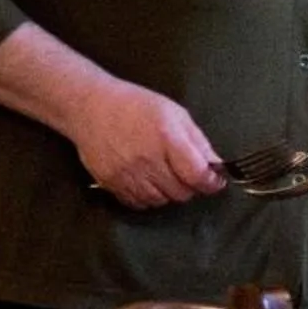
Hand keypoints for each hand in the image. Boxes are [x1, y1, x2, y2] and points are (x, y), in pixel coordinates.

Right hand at [71, 81, 223, 207]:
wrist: (90, 107)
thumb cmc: (136, 105)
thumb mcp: (175, 114)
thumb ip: (198, 141)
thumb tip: (217, 165)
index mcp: (167, 139)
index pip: (196, 175)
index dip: (211, 182)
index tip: (214, 180)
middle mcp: (147, 160)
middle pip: (181, 193)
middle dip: (190, 186)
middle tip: (187, 174)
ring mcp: (126, 174)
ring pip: (161, 201)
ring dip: (169, 193)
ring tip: (165, 175)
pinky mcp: (110, 183)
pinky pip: (138, 203)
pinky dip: (148, 197)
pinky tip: (147, 181)